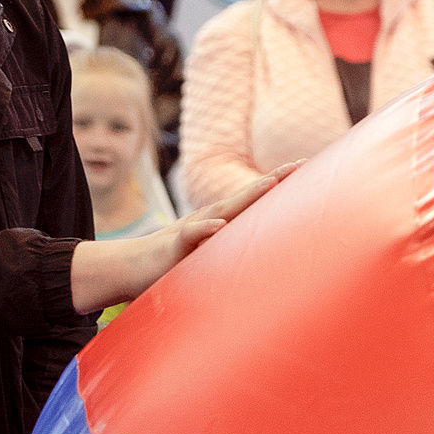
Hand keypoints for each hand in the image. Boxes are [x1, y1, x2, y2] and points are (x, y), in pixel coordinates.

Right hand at [70, 163, 298, 313]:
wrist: (129, 268)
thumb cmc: (170, 266)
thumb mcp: (208, 261)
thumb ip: (230, 259)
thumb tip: (259, 269)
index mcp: (219, 224)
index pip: (253, 201)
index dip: (277, 185)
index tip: (303, 170)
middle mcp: (208, 220)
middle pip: (245, 196)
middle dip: (272, 180)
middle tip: (300, 165)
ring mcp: (192, 229)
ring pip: (223, 209)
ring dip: (247, 196)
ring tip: (270, 183)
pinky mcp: (175, 244)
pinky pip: (192, 234)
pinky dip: (206, 229)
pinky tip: (221, 225)